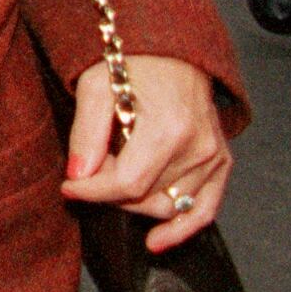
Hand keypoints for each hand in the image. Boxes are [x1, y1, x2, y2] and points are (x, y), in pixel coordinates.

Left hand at [63, 54, 231, 252]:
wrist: (173, 49)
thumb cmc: (132, 62)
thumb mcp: (95, 87)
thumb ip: (86, 133)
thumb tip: (78, 176)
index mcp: (169, 129)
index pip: (127, 184)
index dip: (91, 191)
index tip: (68, 187)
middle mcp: (199, 148)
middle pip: (144, 196)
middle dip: (109, 190)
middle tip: (90, 169)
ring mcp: (215, 157)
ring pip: (167, 205)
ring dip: (134, 201)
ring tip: (115, 177)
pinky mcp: (221, 162)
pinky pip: (205, 208)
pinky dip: (182, 229)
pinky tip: (157, 242)